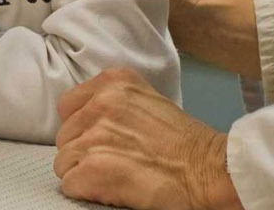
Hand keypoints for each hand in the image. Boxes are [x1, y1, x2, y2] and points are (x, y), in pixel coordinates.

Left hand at [54, 70, 240, 209]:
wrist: (209, 170)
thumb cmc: (186, 142)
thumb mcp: (148, 100)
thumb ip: (115, 102)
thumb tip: (88, 119)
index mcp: (112, 82)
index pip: (69, 105)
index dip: (81, 127)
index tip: (99, 138)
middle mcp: (100, 104)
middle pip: (65, 135)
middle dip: (83, 151)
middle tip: (113, 160)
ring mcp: (94, 136)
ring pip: (64, 162)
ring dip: (84, 172)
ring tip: (115, 175)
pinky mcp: (94, 168)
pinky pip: (70, 183)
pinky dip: (86, 190)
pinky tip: (112, 188)